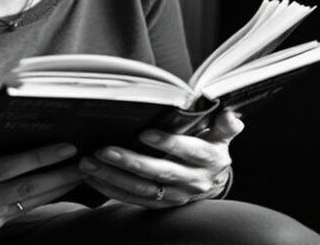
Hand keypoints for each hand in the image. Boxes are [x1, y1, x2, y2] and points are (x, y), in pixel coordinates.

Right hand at [0, 143, 81, 233]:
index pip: (7, 167)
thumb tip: (11, 128)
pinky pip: (24, 209)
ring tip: (81, 172)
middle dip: (59, 174)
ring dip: (59, 187)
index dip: (39, 157)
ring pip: (30, 200)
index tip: (65, 146)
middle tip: (84, 160)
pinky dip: (45, 196)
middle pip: (26, 187)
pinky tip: (61, 185)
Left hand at [79, 110, 243, 207]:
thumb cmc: (211, 146)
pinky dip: (109, 189)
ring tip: (89, 163)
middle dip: (129, 162)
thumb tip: (230, 115)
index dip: (168, 143)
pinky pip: (132, 199)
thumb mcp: (222, 134)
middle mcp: (192, 180)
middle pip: (159, 172)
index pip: (189, 151)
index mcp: (208, 159)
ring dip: (112, 177)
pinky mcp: (160, 204)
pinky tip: (91, 177)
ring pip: (141, 188)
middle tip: (103, 150)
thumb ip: (226, 125)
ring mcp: (176, 195)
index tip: (145, 133)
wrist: (213, 180)